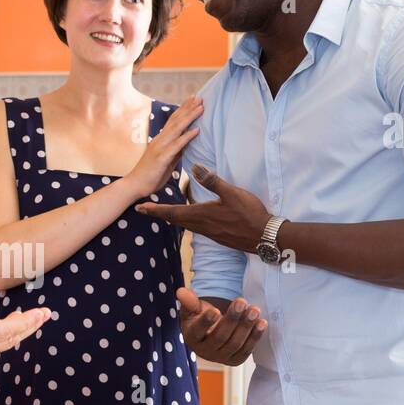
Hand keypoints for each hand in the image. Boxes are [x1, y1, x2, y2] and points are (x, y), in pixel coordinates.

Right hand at [0, 290, 49, 387]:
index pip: (7, 330)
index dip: (27, 321)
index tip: (41, 312)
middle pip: (11, 338)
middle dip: (31, 326)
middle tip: (46, 314)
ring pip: (5, 344)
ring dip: (21, 332)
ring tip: (31, 319)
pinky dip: (7, 337)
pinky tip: (8, 330)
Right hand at [122, 97, 202, 199]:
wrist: (135, 185)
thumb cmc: (150, 175)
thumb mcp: (166, 160)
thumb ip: (176, 151)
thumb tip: (186, 144)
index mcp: (160, 140)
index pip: (173, 121)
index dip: (183, 109)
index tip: (194, 100)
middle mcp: (160, 140)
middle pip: (176, 120)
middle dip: (188, 108)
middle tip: (200, 97)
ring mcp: (160, 148)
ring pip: (177, 128)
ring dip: (190, 117)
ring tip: (201, 107)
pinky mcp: (162, 157)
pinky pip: (177, 145)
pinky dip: (187, 136)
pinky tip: (197, 130)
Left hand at [136, 163, 270, 251]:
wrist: (263, 237)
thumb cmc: (249, 214)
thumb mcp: (231, 193)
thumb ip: (212, 181)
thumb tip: (194, 167)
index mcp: (200, 215)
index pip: (171, 212)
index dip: (154, 210)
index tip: (140, 208)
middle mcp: (200, 226)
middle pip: (174, 220)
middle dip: (158, 214)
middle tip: (145, 210)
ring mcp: (208, 233)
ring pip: (184, 225)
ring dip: (172, 218)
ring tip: (163, 213)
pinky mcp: (216, 236)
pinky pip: (195, 228)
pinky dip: (185, 222)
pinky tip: (190, 219)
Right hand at [176, 288, 266, 365]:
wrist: (211, 332)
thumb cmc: (200, 317)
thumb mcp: (193, 308)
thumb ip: (189, 301)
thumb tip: (181, 292)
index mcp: (192, 337)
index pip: (198, 331)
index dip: (206, 322)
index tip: (216, 310)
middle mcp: (204, 351)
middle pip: (219, 337)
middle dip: (232, 319)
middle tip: (242, 302)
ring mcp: (221, 357)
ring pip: (235, 344)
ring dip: (246, 326)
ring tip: (254, 310)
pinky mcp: (235, 360)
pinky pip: (246, 350)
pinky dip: (255, 336)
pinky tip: (262, 322)